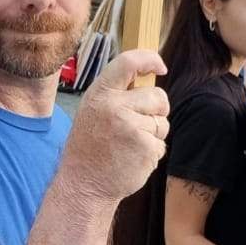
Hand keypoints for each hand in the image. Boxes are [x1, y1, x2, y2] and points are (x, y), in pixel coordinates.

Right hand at [59, 51, 168, 204]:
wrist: (83, 185)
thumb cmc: (89, 147)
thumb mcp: (93, 111)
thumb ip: (116, 94)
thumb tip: (147, 78)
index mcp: (100, 94)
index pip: (128, 62)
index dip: (149, 59)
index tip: (160, 66)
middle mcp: (115, 107)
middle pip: (158, 96)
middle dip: (157, 109)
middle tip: (137, 125)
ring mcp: (132, 128)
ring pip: (162, 122)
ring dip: (153, 134)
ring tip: (129, 145)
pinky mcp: (146, 148)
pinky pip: (162, 144)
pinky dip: (152, 152)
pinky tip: (132, 159)